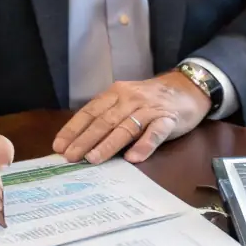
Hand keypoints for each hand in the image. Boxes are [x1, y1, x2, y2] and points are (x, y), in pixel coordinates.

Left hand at [53, 72, 210, 164]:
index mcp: (115, 93)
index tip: (59, 146)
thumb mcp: (125, 101)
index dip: (74, 129)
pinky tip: (133, 158)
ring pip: (126, 127)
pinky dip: (144, 145)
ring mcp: (149, 109)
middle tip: (70, 157)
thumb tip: (80, 142)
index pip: (90, 111)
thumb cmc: (149, 99)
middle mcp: (130, 99)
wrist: (187, 87)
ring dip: (108, 144)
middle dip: (85, 139)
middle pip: (104, 121)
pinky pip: (155, 133)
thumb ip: (107, 116)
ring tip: (93, 159)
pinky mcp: (168, 119)